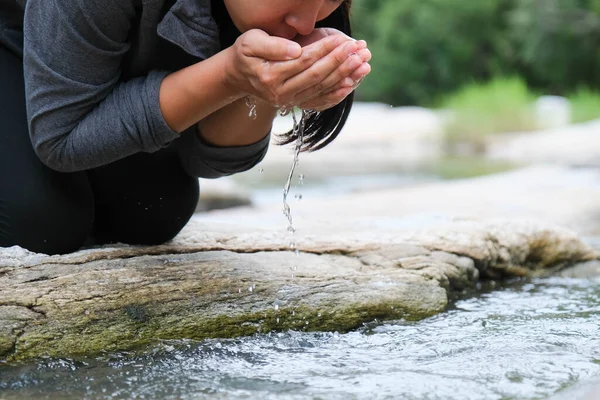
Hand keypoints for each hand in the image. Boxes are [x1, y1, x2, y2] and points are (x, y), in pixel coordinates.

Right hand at [224, 29, 362, 106]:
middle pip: (316, 76)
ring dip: (343, 76)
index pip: (304, 61)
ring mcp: (288, 101)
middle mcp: (280, 93)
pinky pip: (320, 101)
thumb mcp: (251, 42)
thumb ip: (273, 45)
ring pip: (321, 88)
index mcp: (270, 75)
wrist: (239, 76)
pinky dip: (336, 93)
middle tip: (358, 51)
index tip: (342, 40)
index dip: (324, 50)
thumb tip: (296, 51)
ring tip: (362, 63)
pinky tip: (351, 84)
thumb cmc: (246, 54)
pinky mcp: (295, 104)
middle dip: (339, 62)